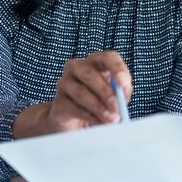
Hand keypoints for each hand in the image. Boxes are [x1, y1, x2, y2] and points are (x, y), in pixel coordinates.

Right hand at [15, 51, 132, 136]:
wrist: (76, 123)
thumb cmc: (100, 103)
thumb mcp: (116, 96)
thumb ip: (121, 93)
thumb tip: (122, 96)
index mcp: (96, 61)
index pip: (107, 57)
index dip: (116, 68)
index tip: (123, 82)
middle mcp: (77, 67)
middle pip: (90, 74)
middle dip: (105, 91)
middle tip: (116, 107)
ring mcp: (64, 83)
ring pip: (81, 92)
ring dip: (98, 107)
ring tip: (110, 119)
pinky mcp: (58, 102)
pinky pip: (74, 107)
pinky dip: (89, 116)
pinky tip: (98, 122)